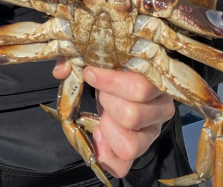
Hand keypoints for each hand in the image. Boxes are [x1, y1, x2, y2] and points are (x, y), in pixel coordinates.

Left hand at [53, 60, 174, 177]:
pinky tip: (99, 134)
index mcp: (157, 83)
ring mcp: (152, 134)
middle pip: (132, 116)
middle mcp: (162, 110)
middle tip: (102, 95)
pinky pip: (122, 166)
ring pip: (130, 145)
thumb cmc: (115, 71)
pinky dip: (105, 153)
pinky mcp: (139, 152)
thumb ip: (78, 57)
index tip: (90, 73)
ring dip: (108, 129)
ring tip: (103, 116)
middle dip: (107, 103)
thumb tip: (60, 71)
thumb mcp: (101, 59)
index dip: (110, 82)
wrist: (123, 89)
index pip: (140, 87)